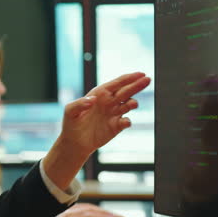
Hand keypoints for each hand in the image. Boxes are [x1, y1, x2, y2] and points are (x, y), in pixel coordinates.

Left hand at [42, 72, 150, 189]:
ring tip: (132, 104)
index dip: (129, 78)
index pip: (117, 83)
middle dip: (137, 85)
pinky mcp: (116, 126)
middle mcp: (109, 102)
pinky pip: (126, 121)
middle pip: (127, 91)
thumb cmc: (71, 124)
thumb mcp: (70, 111)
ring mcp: (114, 113)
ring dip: (133, 102)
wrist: (75, 142)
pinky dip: (127, 121)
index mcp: (99, 94)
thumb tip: (92, 99)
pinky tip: (125, 122)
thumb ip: (79, 103)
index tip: (140, 74)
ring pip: (129, 104)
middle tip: (147, 80)